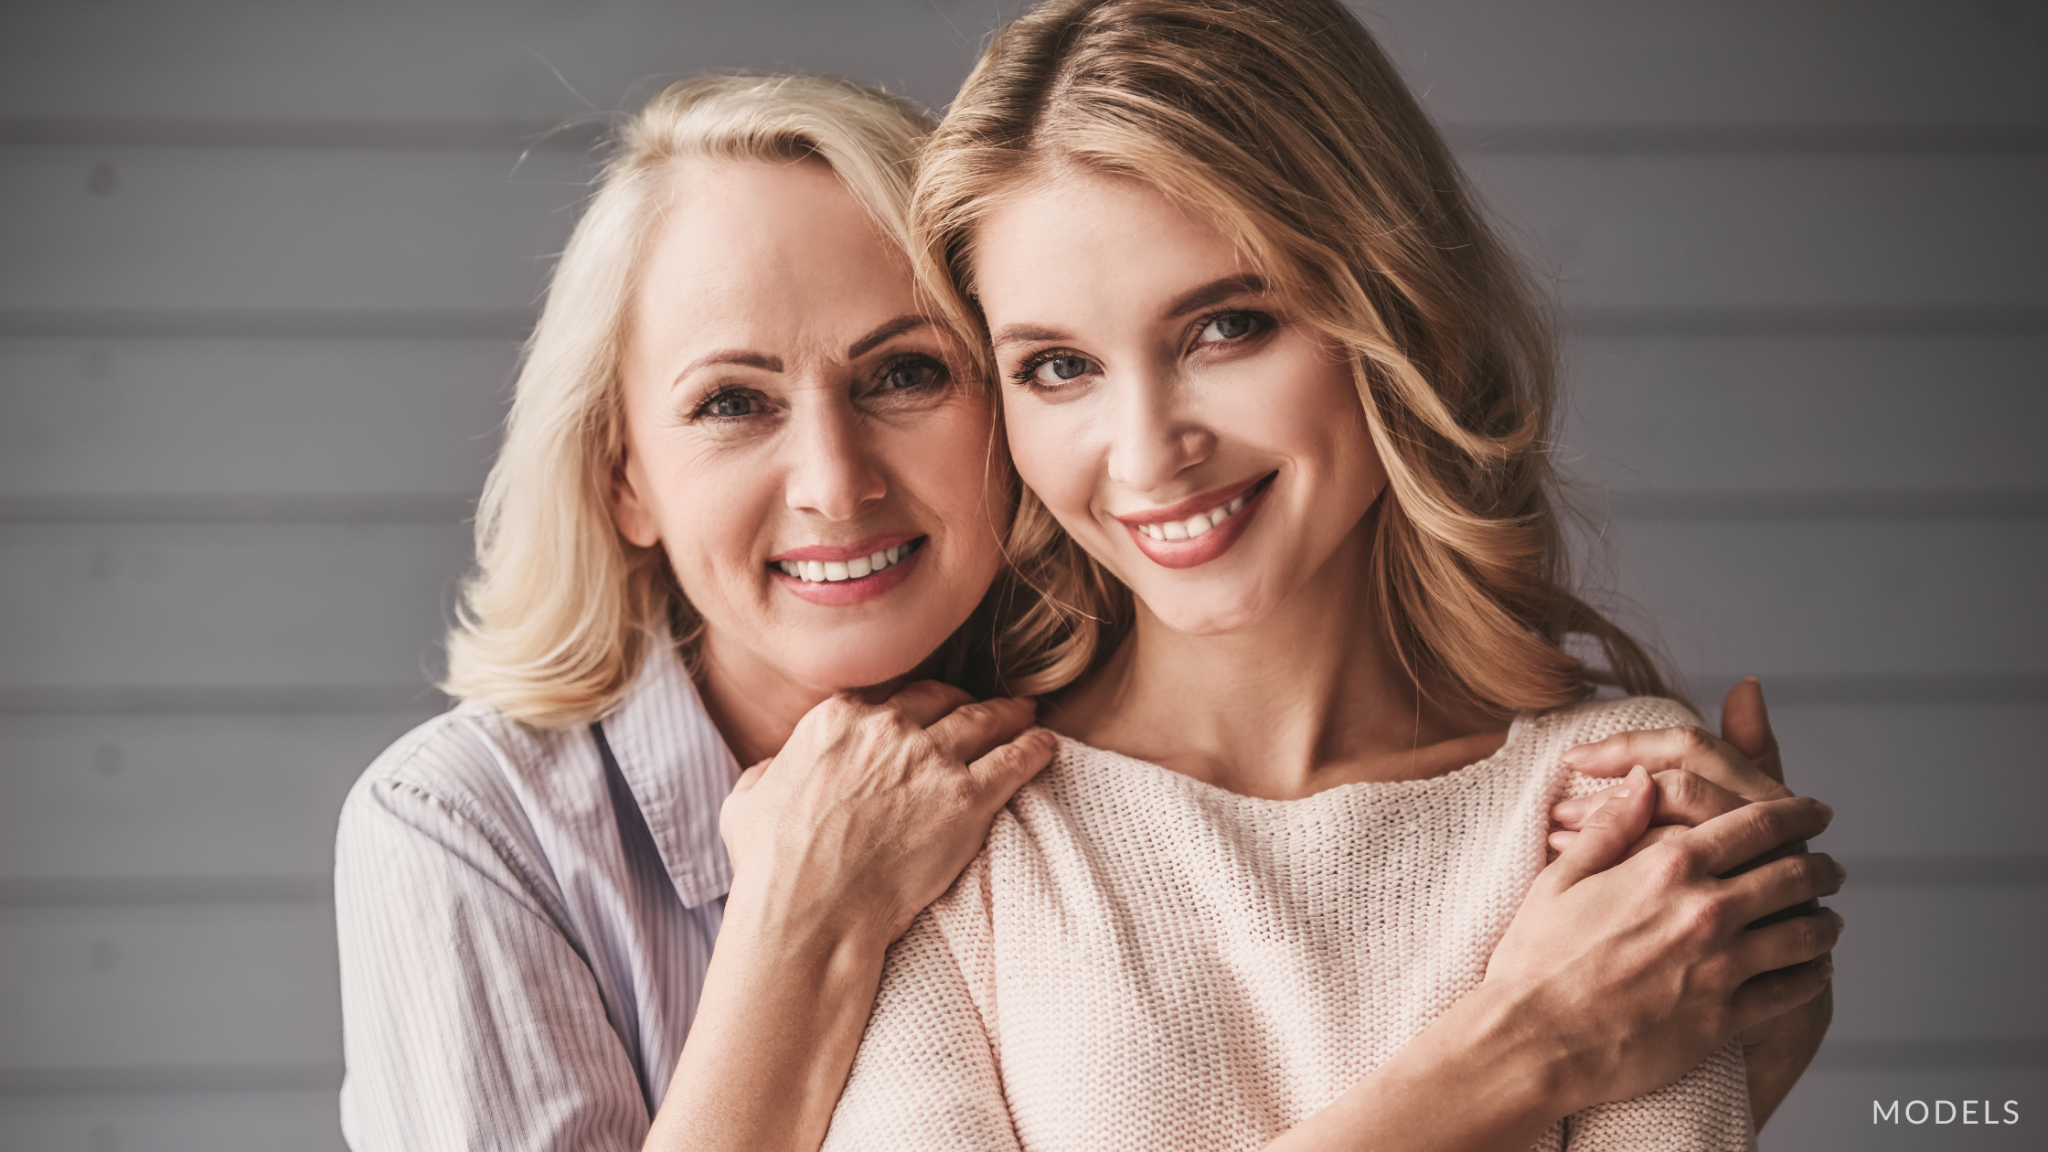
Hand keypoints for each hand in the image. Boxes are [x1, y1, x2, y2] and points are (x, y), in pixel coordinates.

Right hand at [718, 682, 1056, 946]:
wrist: (810, 914)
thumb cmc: (772, 867)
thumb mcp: (748, 799)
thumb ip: (772, 770)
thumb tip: (779, 768)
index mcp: (837, 719)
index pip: (890, 699)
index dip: (913, 707)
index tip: (927, 714)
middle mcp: (887, 728)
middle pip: (941, 701)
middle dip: (965, 702)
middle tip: (986, 708)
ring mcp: (931, 760)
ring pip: (984, 722)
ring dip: (1010, 715)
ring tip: (1028, 713)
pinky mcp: (967, 799)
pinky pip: (1014, 760)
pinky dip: (1034, 748)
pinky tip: (1047, 744)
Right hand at [1545, 678, 1837, 1124]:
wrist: (1533, 1038)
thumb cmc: (1537, 956)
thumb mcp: (1561, 877)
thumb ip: (1612, 826)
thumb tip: (1645, 781)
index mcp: (1666, 866)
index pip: (1755, 825)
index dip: (1796, 815)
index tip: (1814, 813)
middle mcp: (1704, 910)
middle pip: (1793, 875)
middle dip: (1821, 866)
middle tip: (1831, 866)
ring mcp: (1719, 966)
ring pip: (1804, 934)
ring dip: (1825, 922)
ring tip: (1828, 919)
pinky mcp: (1723, 1017)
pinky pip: (1790, 990)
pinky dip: (1813, 976)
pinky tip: (1815, 970)